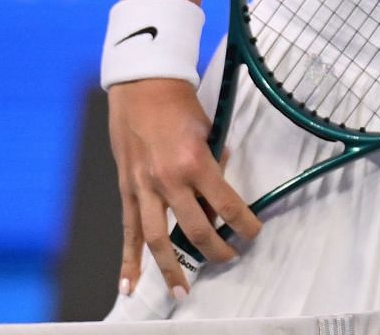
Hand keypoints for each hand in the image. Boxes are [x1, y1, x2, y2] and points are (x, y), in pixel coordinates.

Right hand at [108, 79, 259, 297]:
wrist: (142, 88)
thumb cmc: (179, 104)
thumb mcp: (209, 129)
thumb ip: (214, 160)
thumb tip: (220, 187)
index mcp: (195, 162)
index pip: (226, 204)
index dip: (243, 223)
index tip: (253, 234)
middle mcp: (168, 180)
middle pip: (196, 228)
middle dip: (215, 249)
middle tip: (229, 259)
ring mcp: (144, 188)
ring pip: (158, 239)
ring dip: (171, 268)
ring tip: (183, 291)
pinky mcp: (126, 190)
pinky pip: (128, 231)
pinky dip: (128, 260)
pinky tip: (129, 284)